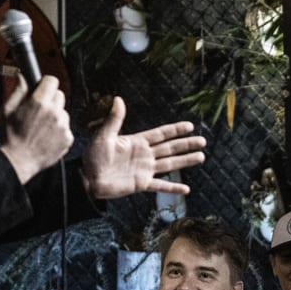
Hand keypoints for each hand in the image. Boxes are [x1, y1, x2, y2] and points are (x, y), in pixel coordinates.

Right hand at [0, 76, 73, 184]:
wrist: (19, 160)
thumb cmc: (11, 137)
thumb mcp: (7, 109)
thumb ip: (18, 90)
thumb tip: (22, 76)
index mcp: (39, 103)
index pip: (52, 81)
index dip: (46, 83)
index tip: (42, 88)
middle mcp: (54, 113)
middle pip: (60, 95)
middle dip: (50, 99)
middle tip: (39, 110)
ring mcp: (63, 126)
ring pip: (64, 112)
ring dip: (55, 115)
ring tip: (41, 126)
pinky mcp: (68, 138)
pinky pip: (66, 127)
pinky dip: (59, 130)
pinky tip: (47, 135)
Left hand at [81, 96, 206, 198]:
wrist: (88, 178)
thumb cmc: (93, 156)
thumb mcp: (104, 135)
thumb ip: (114, 119)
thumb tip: (119, 99)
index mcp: (137, 142)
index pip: (161, 134)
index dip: (175, 130)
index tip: (190, 126)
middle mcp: (144, 155)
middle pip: (170, 148)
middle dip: (186, 144)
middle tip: (203, 141)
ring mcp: (145, 170)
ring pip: (170, 164)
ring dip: (185, 161)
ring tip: (201, 157)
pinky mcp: (142, 184)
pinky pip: (160, 186)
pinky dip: (173, 188)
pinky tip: (186, 190)